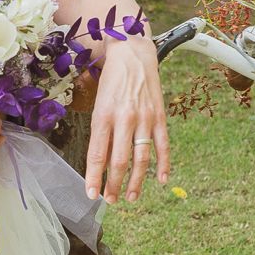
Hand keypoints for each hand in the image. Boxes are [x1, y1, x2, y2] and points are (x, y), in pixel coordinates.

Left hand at [85, 36, 169, 203]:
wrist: (133, 54)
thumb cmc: (111, 81)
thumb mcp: (98, 104)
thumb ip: (101, 133)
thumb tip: (102, 164)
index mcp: (103, 115)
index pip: (97, 154)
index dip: (94, 177)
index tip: (91, 193)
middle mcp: (124, 118)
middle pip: (119, 161)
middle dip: (114, 185)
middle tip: (110, 200)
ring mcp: (145, 118)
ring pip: (141, 158)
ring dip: (136, 181)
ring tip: (130, 197)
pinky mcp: (160, 117)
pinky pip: (163, 145)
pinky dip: (163, 164)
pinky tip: (161, 180)